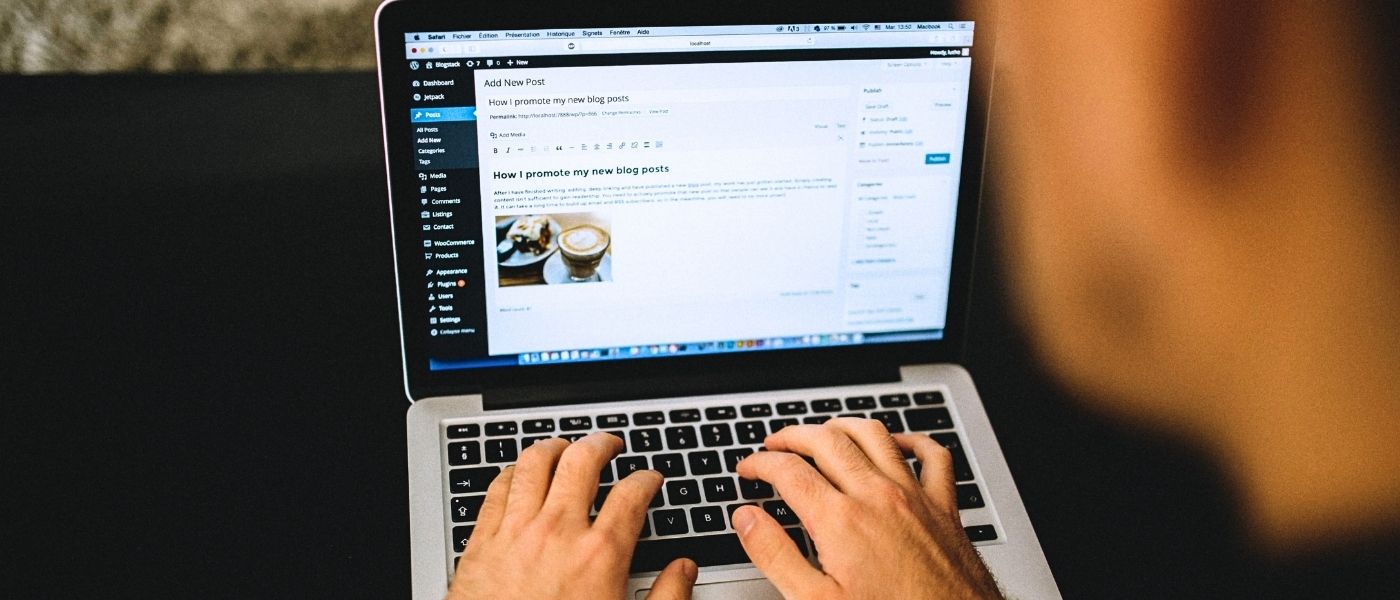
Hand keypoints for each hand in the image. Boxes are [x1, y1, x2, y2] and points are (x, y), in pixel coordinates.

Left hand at [447, 432, 696, 599]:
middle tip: (610, 444)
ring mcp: (516, 533)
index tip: (649, 479)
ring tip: (565, 446)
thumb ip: (666, 598)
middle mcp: (557, 533)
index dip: (647, 479)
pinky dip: (513, 472)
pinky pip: (497, 489)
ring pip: (535, 464)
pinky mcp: (482, 543)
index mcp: (600, 555)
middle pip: (583, 461)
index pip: (632, 494)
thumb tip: (684, 570)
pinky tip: (520, 473)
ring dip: (554, 447)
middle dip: (602, 443)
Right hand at [733, 419, 1001, 598]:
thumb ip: (775, 556)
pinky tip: (896, 443)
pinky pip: (932, 456)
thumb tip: (746, 520)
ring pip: (874, 435)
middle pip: (826, 441)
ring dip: (841, 426)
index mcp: (841, 521)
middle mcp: (877, 497)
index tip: (748, 469)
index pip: (788, 471)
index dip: (760, 464)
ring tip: (821, 432)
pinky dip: (912, 441)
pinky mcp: (943, 508)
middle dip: (792, 436)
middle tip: (773, 444)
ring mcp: (914, 498)